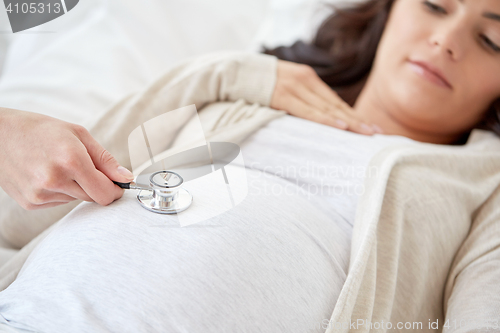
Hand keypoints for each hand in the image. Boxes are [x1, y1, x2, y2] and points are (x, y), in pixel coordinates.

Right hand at [0, 108, 134, 209]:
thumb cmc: (41, 129)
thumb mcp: (78, 134)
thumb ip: (105, 160)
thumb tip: (126, 178)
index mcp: (71, 160)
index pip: (105, 192)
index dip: (115, 191)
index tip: (117, 185)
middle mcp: (55, 180)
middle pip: (93, 198)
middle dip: (96, 186)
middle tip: (84, 168)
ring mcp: (40, 194)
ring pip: (76, 200)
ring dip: (77, 187)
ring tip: (59, 166)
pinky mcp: (30, 203)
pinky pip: (59, 202)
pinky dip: (60, 191)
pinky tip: (47, 174)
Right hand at [270, 60, 382, 134]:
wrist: (237, 72)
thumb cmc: (262, 85)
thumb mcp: (286, 87)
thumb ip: (301, 100)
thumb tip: (315, 120)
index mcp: (309, 79)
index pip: (336, 102)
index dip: (354, 115)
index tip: (370, 127)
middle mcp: (306, 81)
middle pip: (336, 105)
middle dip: (357, 120)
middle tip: (375, 133)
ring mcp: (295, 87)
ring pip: (327, 108)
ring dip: (347, 122)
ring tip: (364, 133)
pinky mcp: (283, 95)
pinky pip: (308, 111)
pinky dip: (325, 119)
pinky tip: (340, 126)